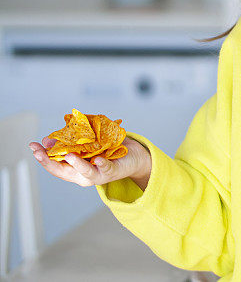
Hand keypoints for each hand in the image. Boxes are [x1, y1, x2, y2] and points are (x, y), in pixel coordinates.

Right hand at [29, 136, 151, 188]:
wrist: (132, 157)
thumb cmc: (106, 150)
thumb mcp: (85, 146)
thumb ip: (68, 143)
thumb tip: (48, 140)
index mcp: (75, 169)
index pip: (55, 165)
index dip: (42, 157)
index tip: (32, 146)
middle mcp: (84, 175)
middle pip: (64, 171)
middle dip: (50, 162)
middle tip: (40, 152)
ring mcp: (98, 174)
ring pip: (85, 172)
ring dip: (77, 164)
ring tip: (69, 156)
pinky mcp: (113, 170)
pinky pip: (106, 168)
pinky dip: (102, 164)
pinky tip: (98, 159)